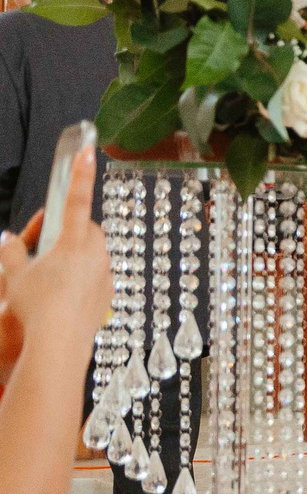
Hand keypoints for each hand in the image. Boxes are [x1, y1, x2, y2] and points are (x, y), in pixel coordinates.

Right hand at [0, 148, 111, 398]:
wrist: (59, 344)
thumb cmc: (35, 307)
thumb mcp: (13, 276)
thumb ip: (10, 252)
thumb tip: (8, 239)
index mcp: (72, 241)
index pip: (76, 199)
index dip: (78, 173)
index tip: (85, 150)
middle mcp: (95, 254)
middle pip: (87, 230)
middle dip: (71, 232)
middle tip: (47, 246)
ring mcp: (105, 274)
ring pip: (93, 255)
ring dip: (76, 257)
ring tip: (51, 277)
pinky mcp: (108, 294)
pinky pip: (96, 277)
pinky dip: (82, 279)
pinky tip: (63, 295)